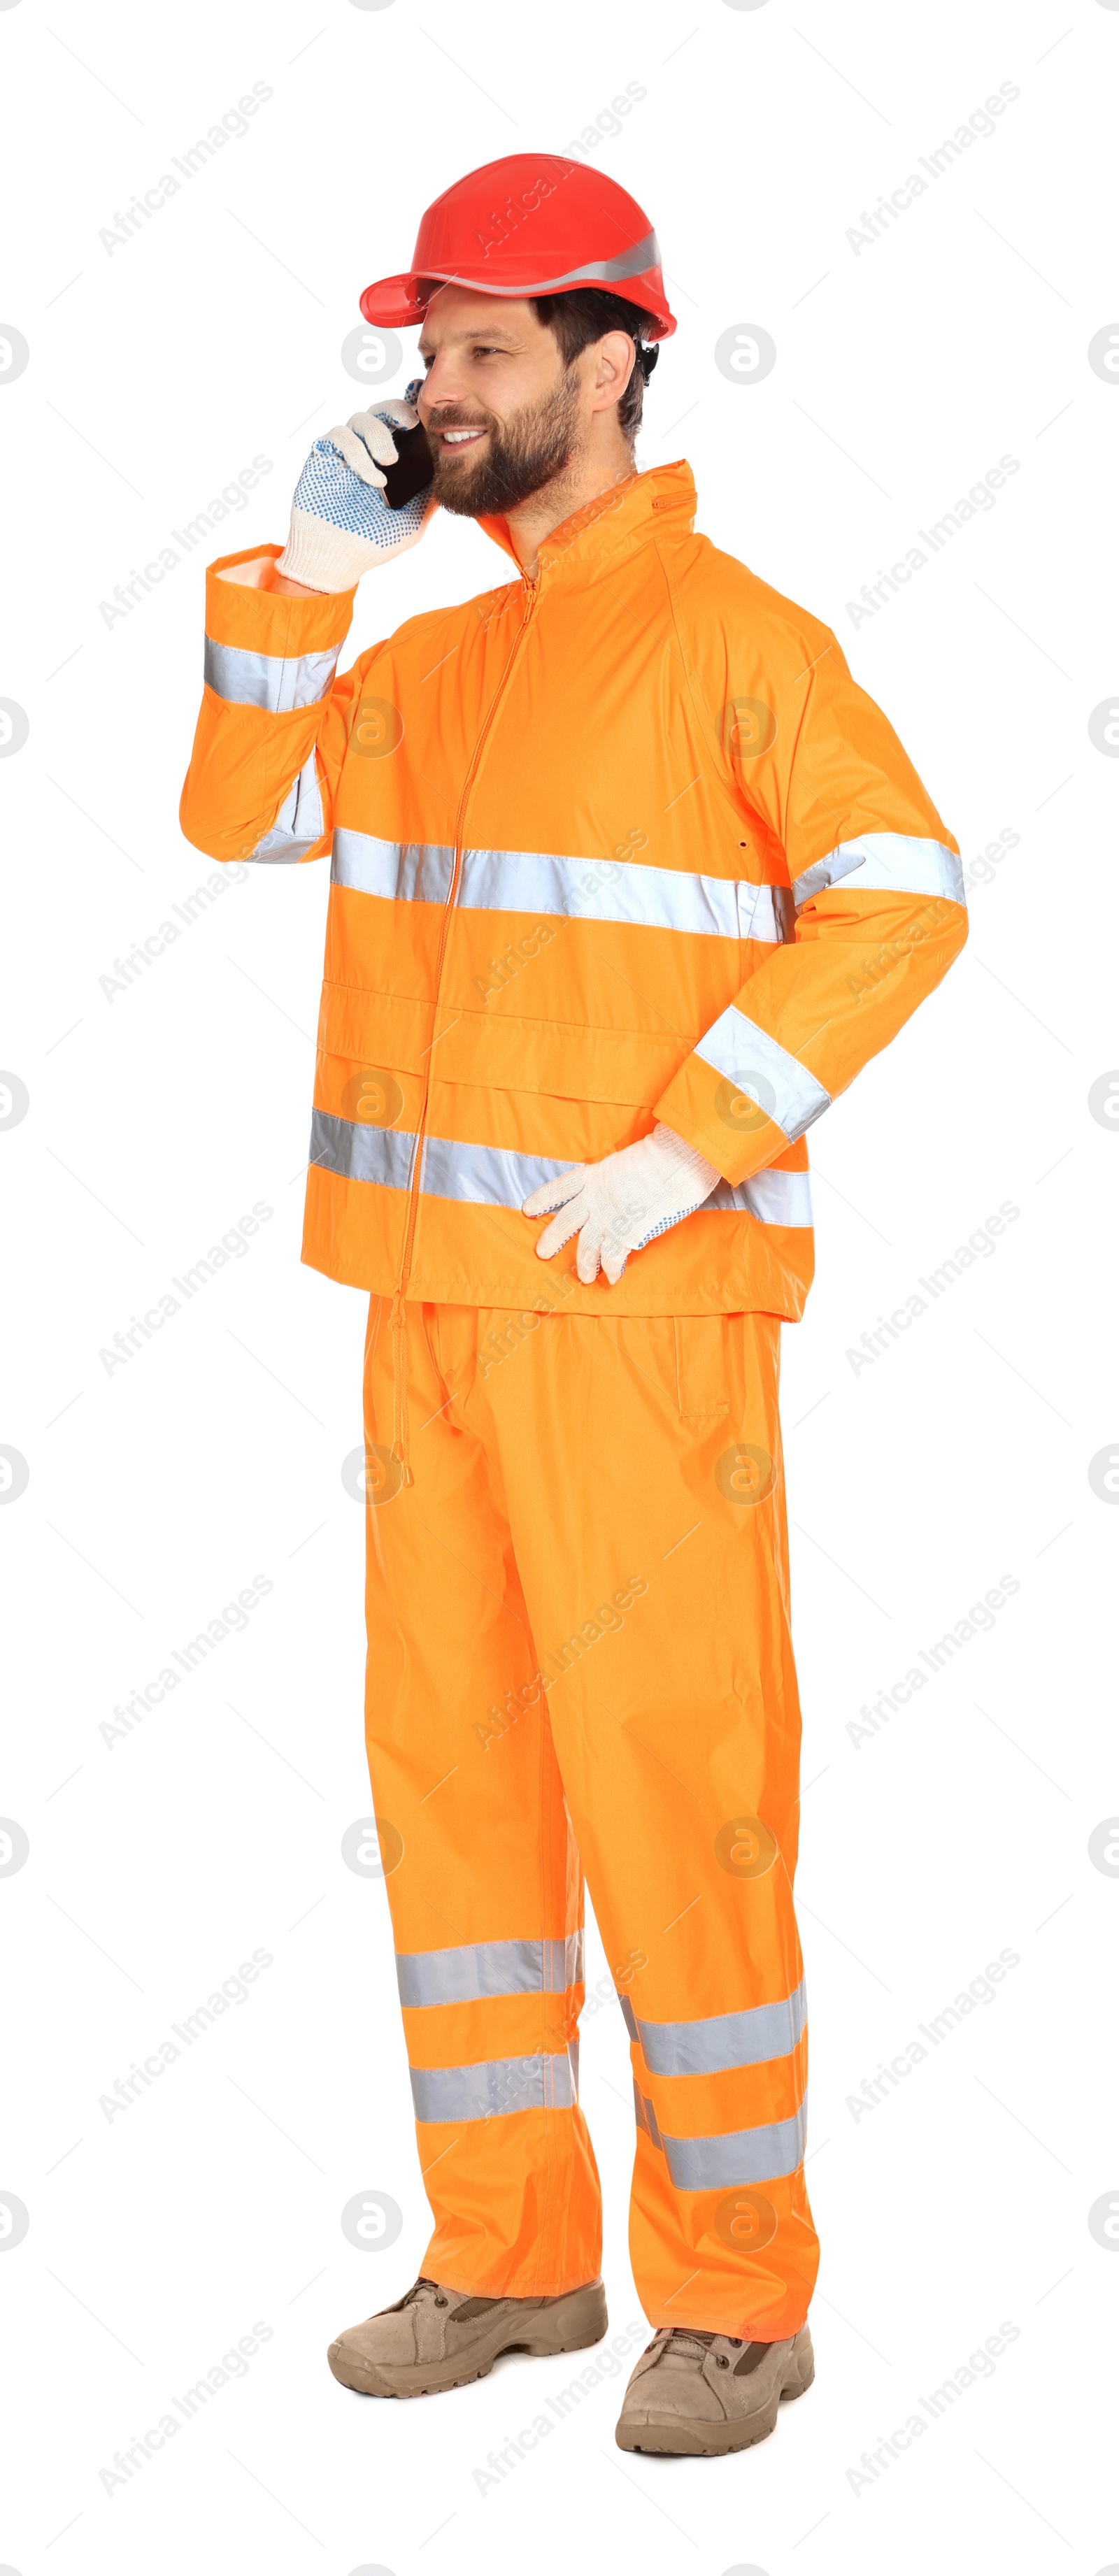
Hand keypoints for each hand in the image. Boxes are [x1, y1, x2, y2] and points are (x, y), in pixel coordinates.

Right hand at [276, 392, 435, 591]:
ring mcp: (345, 452)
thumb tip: (451, 474)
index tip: (426, 407)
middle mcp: (368, 451)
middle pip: (382, 410)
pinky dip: (359, 453)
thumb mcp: (413, 522)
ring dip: (379, 435)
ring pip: (362, 418)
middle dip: (398, 409)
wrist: (337, 558)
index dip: (412, 406)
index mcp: (391, 461)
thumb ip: (430, 497)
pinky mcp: (324, 455)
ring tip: (389, 462)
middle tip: (410, 423)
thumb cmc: (373, 542)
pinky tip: (372, 479)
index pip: (402, 423)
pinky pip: (340, 435)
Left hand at [522, 1123, 721, 1285]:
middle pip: (565, 1221)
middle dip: (552, 1238)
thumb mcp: (629, 1163)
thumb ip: (619, 1182)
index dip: (543, 1198)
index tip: (527, 1208)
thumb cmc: (664, 1157)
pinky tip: (612, 1278)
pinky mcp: (625, 1233)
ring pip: (586, 1247)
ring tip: (584, 1278)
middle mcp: (595, 1197)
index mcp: (596, 1175)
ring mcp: (608, 1217)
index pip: (561, 1187)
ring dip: (584, 1265)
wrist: (675, 1163)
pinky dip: (612, 1270)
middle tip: (541, 1253)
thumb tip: (624, 1196)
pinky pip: (612, 1258)